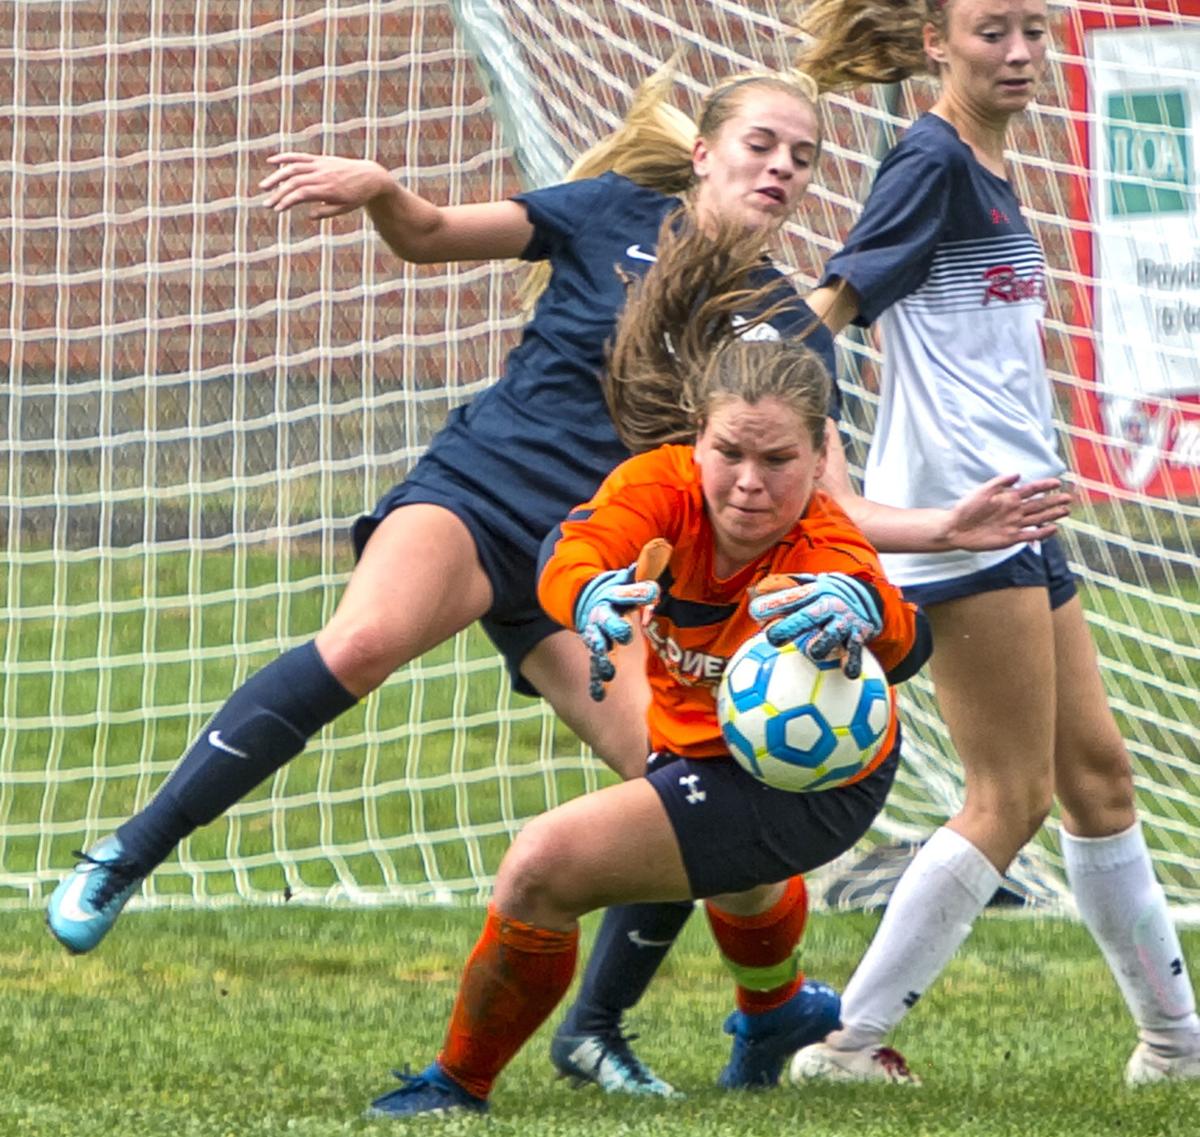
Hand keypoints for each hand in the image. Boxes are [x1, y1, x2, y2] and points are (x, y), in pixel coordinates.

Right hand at [260, 153, 394, 217]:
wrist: (370, 176)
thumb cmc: (357, 196)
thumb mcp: (345, 208)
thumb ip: (327, 212)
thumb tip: (309, 216)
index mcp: (327, 189)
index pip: (301, 194)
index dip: (287, 201)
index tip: (277, 209)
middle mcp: (321, 175)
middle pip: (294, 182)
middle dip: (278, 193)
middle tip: (266, 204)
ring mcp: (319, 165)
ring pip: (293, 168)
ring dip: (276, 176)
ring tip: (264, 187)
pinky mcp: (319, 159)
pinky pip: (299, 156)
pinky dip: (284, 158)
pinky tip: (271, 161)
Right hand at [574, 540, 669, 701]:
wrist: (586, 598)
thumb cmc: (618, 589)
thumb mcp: (629, 575)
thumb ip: (645, 566)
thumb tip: (660, 544)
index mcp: (614, 595)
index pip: (628, 592)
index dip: (640, 591)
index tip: (653, 591)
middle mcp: (603, 616)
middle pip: (610, 622)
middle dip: (616, 629)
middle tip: (625, 636)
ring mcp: (597, 635)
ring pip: (599, 648)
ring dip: (603, 660)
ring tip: (609, 672)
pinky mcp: (596, 651)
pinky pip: (595, 668)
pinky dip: (596, 683)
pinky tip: (598, 696)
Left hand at [748, 572, 881, 678]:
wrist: (867, 596)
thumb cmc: (826, 595)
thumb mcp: (808, 585)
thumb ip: (784, 588)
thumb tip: (752, 591)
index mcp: (813, 592)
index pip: (789, 597)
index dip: (772, 604)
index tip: (755, 612)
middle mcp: (828, 605)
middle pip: (807, 617)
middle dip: (789, 627)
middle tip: (772, 638)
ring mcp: (843, 621)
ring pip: (831, 635)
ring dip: (820, 645)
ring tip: (812, 653)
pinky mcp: (858, 635)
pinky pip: (854, 651)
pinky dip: (851, 662)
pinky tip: (847, 672)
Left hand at [945, 474, 1072, 551]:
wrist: (956, 528)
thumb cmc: (966, 508)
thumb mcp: (982, 491)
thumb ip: (999, 483)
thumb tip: (1018, 474)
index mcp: (1008, 498)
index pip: (1031, 490)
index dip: (1044, 485)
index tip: (1057, 481)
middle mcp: (1014, 510)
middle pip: (1039, 504)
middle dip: (1054, 500)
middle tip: (1069, 497)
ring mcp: (1014, 524)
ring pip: (1038, 518)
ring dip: (1052, 514)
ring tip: (1066, 510)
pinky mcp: (1011, 538)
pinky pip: (1030, 535)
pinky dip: (1042, 533)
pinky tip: (1053, 528)